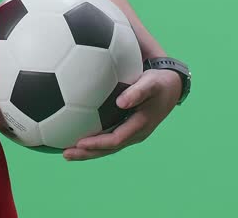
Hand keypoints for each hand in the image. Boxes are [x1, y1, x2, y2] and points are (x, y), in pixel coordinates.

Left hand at [62, 69, 181, 160]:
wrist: (171, 86)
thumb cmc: (159, 82)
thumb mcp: (152, 83)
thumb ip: (138, 91)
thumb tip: (121, 102)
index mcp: (140, 125)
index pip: (115, 140)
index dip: (98, 144)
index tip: (79, 143)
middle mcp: (134, 133)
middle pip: (108, 149)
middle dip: (87, 153)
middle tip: (65, 154)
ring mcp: (130, 132)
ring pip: (107, 146)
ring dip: (87, 151)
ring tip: (66, 152)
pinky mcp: (126, 127)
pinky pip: (108, 137)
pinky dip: (93, 141)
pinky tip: (76, 137)